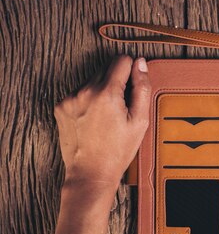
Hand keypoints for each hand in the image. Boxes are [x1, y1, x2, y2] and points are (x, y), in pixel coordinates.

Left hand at [54, 55, 150, 188]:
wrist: (91, 172)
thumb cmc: (118, 150)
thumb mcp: (140, 121)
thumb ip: (142, 88)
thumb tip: (140, 63)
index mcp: (106, 93)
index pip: (121, 60)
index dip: (132, 70)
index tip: (133, 85)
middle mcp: (85, 91)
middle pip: (106, 68)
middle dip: (117, 81)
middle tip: (122, 106)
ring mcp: (70, 98)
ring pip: (92, 80)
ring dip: (102, 91)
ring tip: (107, 116)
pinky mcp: (61, 106)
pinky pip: (80, 93)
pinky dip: (89, 100)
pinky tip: (94, 120)